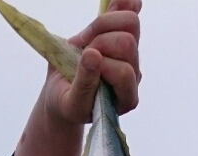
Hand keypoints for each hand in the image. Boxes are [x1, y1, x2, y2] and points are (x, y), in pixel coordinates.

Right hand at [15, 0, 141, 155]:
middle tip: (82, 49)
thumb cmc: (68, 103)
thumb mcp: (72, 102)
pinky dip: (123, 3)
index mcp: (126, 97)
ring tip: (86, 38)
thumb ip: (84, 83)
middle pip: (128, 43)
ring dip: (103, 25)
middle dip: (100, 41)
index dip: (102, 64)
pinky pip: (129, 12)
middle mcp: (133, 75)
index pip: (124, 72)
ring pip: (131, 24)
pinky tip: (120, 0)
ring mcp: (130, 54)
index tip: (83, 65)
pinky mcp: (121, 35)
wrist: (64, 94)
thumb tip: (93, 55)